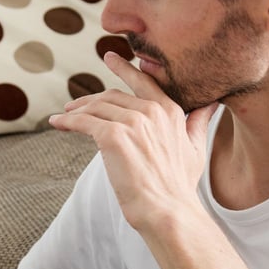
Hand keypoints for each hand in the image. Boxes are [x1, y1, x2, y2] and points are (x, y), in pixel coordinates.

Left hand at [49, 51, 218, 231]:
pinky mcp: (113, 136)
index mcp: (170, 111)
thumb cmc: (179, 185)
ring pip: (96, 108)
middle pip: (113, 96)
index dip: (124, 68)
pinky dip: (68, 122)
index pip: (143, 82)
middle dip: (91, 98)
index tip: (110, 58)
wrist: (167, 210)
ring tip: (65, 115)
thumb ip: (198, 121)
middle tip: (75, 104)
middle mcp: (151, 111)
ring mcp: (132, 122)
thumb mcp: (196, 148)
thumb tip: (211, 104)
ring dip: (77, 110)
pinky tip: (57, 123)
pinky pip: (84, 123)